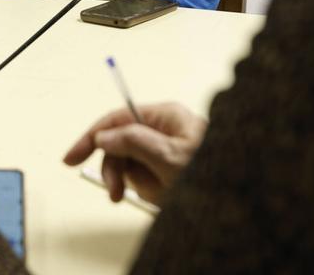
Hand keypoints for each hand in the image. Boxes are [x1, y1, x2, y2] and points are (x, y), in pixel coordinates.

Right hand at [63, 102, 206, 205]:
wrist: (241, 198)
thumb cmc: (215, 171)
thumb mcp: (169, 157)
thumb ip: (133, 141)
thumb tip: (104, 135)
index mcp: (164, 116)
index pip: (116, 119)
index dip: (91, 137)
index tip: (72, 156)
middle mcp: (162, 129)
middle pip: (119, 143)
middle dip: (115, 168)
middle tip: (115, 192)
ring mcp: (165, 150)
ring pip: (130, 164)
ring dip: (134, 182)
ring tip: (151, 196)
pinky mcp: (168, 169)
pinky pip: (144, 178)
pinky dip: (147, 191)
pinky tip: (160, 196)